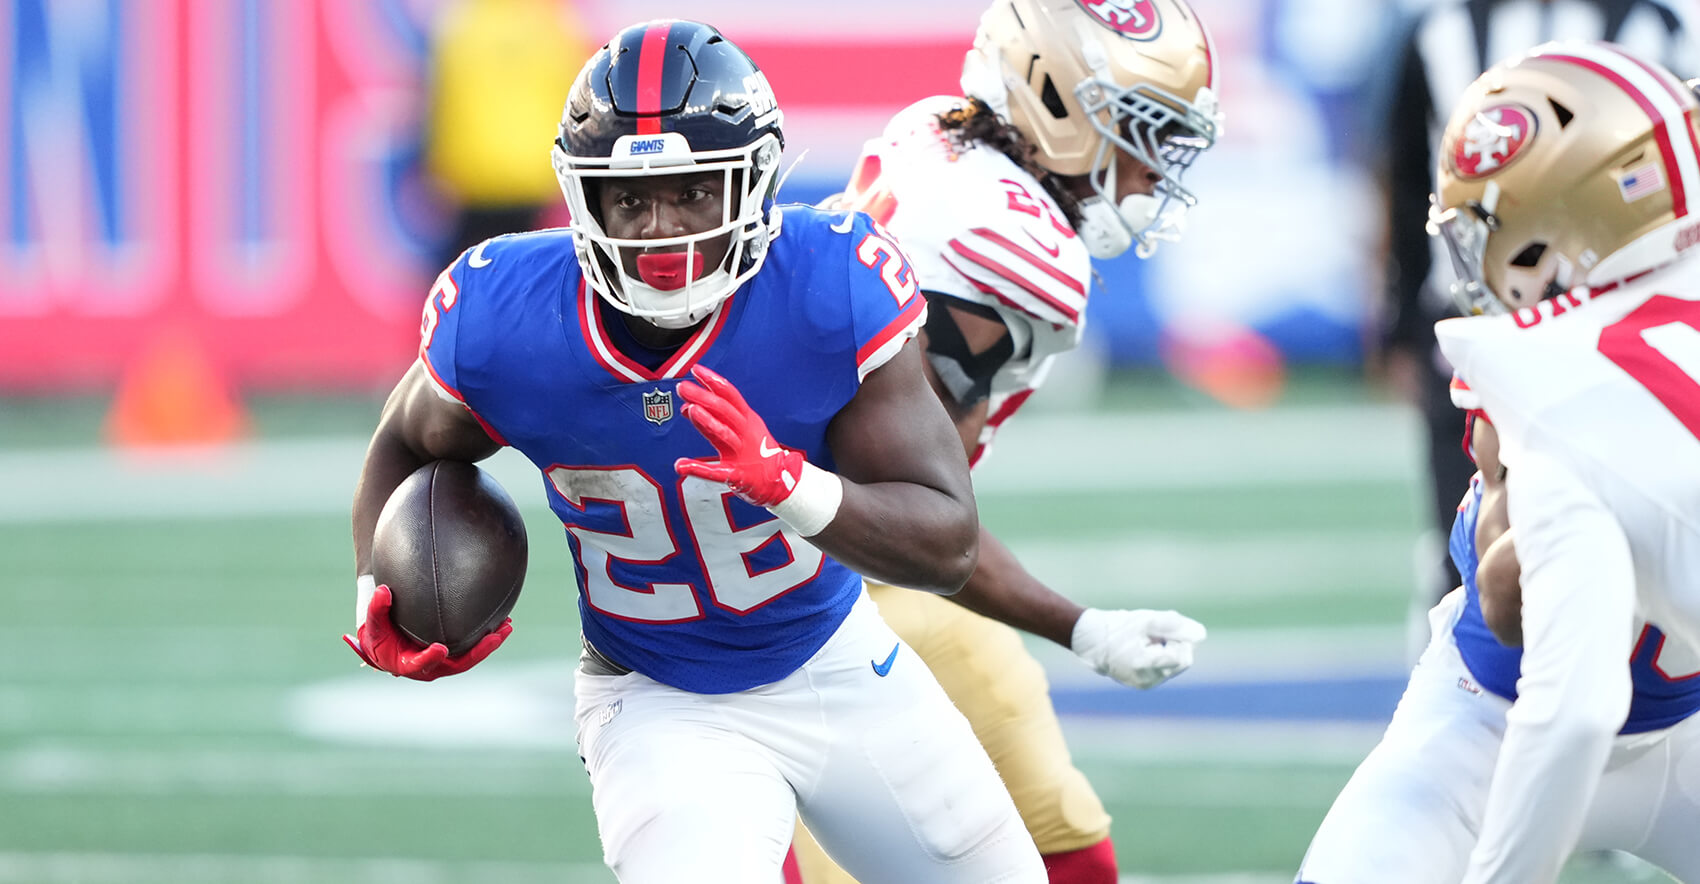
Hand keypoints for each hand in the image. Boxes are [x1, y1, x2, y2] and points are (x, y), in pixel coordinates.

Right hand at [342, 584, 511, 680]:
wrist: (387, 646)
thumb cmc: (379, 635)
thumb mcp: (374, 624)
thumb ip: (378, 609)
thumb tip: (383, 591)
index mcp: (407, 664)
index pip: (419, 663)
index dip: (430, 658)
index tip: (440, 648)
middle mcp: (430, 667)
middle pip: (457, 664)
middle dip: (478, 652)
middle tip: (494, 637)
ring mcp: (444, 663)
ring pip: (470, 657)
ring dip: (489, 644)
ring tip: (507, 627)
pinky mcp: (453, 655)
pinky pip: (473, 649)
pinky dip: (487, 638)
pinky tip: (502, 622)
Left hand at [674, 365, 803, 506]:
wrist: (782, 482)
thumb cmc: (758, 454)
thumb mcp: (739, 431)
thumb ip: (712, 419)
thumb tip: (687, 408)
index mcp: (747, 420)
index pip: (730, 396)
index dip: (713, 382)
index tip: (696, 370)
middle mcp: (745, 433)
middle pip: (724, 411)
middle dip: (704, 397)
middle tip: (683, 388)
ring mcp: (742, 454)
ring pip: (724, 434)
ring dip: (708, 422)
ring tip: (691, 410)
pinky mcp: (738, 476)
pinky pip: (716, 472)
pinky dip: (699, 469)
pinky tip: (682, 465)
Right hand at [1071, 608, 1206, 689]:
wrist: (1091, 641)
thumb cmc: (1118, 627)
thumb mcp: (1147, 620)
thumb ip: (1175, 625)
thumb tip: (1201, 635)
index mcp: (1145, 664)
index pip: (1183, 657)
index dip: (1179, 639)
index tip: (1165, 628)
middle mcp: (1146, 680)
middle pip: (1182, 662)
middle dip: (1176, 644)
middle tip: (1157, 632)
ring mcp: (1145, 684)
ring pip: (1174, 667)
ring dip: (1168, 650)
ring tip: (1148, 640)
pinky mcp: (1143, 684)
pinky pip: (1163, 671)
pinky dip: (1160, 657)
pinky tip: (1145, 648)